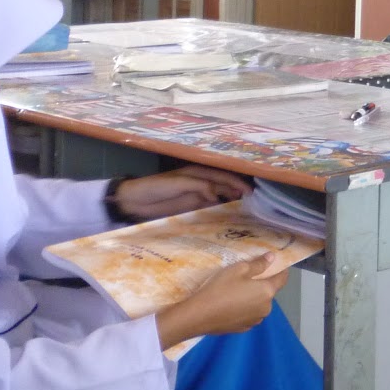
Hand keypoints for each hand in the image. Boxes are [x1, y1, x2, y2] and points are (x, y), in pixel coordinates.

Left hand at [114, 166, 250, 219]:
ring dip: (232, 201)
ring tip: (245, 210)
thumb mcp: (179, 183)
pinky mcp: (191, 207)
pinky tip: (228, 217)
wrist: (135, 201)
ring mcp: (197, 195)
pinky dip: (221, 210)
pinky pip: (210, 208)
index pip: (224, 176)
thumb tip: (219, 194)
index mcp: (199, 173)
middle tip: (254, 202)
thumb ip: (200, 186)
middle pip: (224, 186)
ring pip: (220, 196)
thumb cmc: (156, 187)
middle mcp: (201, 183)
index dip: (238, 182)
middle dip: (238, 191)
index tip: (251, 192)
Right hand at [154, 255, 286, 348]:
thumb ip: (258, 264)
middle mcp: (266, 308)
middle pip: (269, 292)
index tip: (276, 264)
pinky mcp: (242, 329)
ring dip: (253, 298)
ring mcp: (254, 321)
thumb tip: (272, 257)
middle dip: (262, 284)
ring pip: (258, 305)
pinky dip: (244, 309)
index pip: (282, 279)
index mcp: (267, 292)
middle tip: (247, 277)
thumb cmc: (220, 289)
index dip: (281, 270)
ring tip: (237, 292)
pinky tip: (231, 305)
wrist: (198, 316)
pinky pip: (248, 314)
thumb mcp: (239, 269)